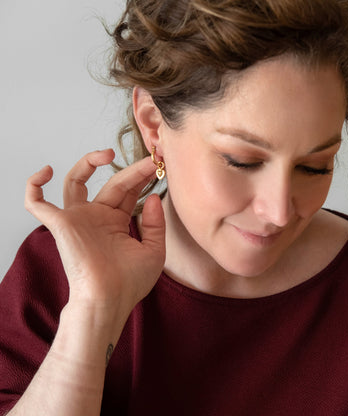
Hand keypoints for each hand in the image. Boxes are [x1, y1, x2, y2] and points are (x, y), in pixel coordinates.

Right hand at [25, 149, 164, 322]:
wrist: (109, 301)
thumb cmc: (130, 282)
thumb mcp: (153, 250)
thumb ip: (155, 223)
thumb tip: (153, 198)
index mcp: (116, 222)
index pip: (129, 191)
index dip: (142, 176)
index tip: (158, 164)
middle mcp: (96, 216)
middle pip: (113, 182)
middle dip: (133, 170)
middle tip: (152, 160)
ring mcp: (78, 219)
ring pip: (75, 181)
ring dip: (88, 163)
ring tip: (109, 153)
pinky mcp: (60, 224)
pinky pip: (37, 203)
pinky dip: (33, 186)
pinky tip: (44, 171)